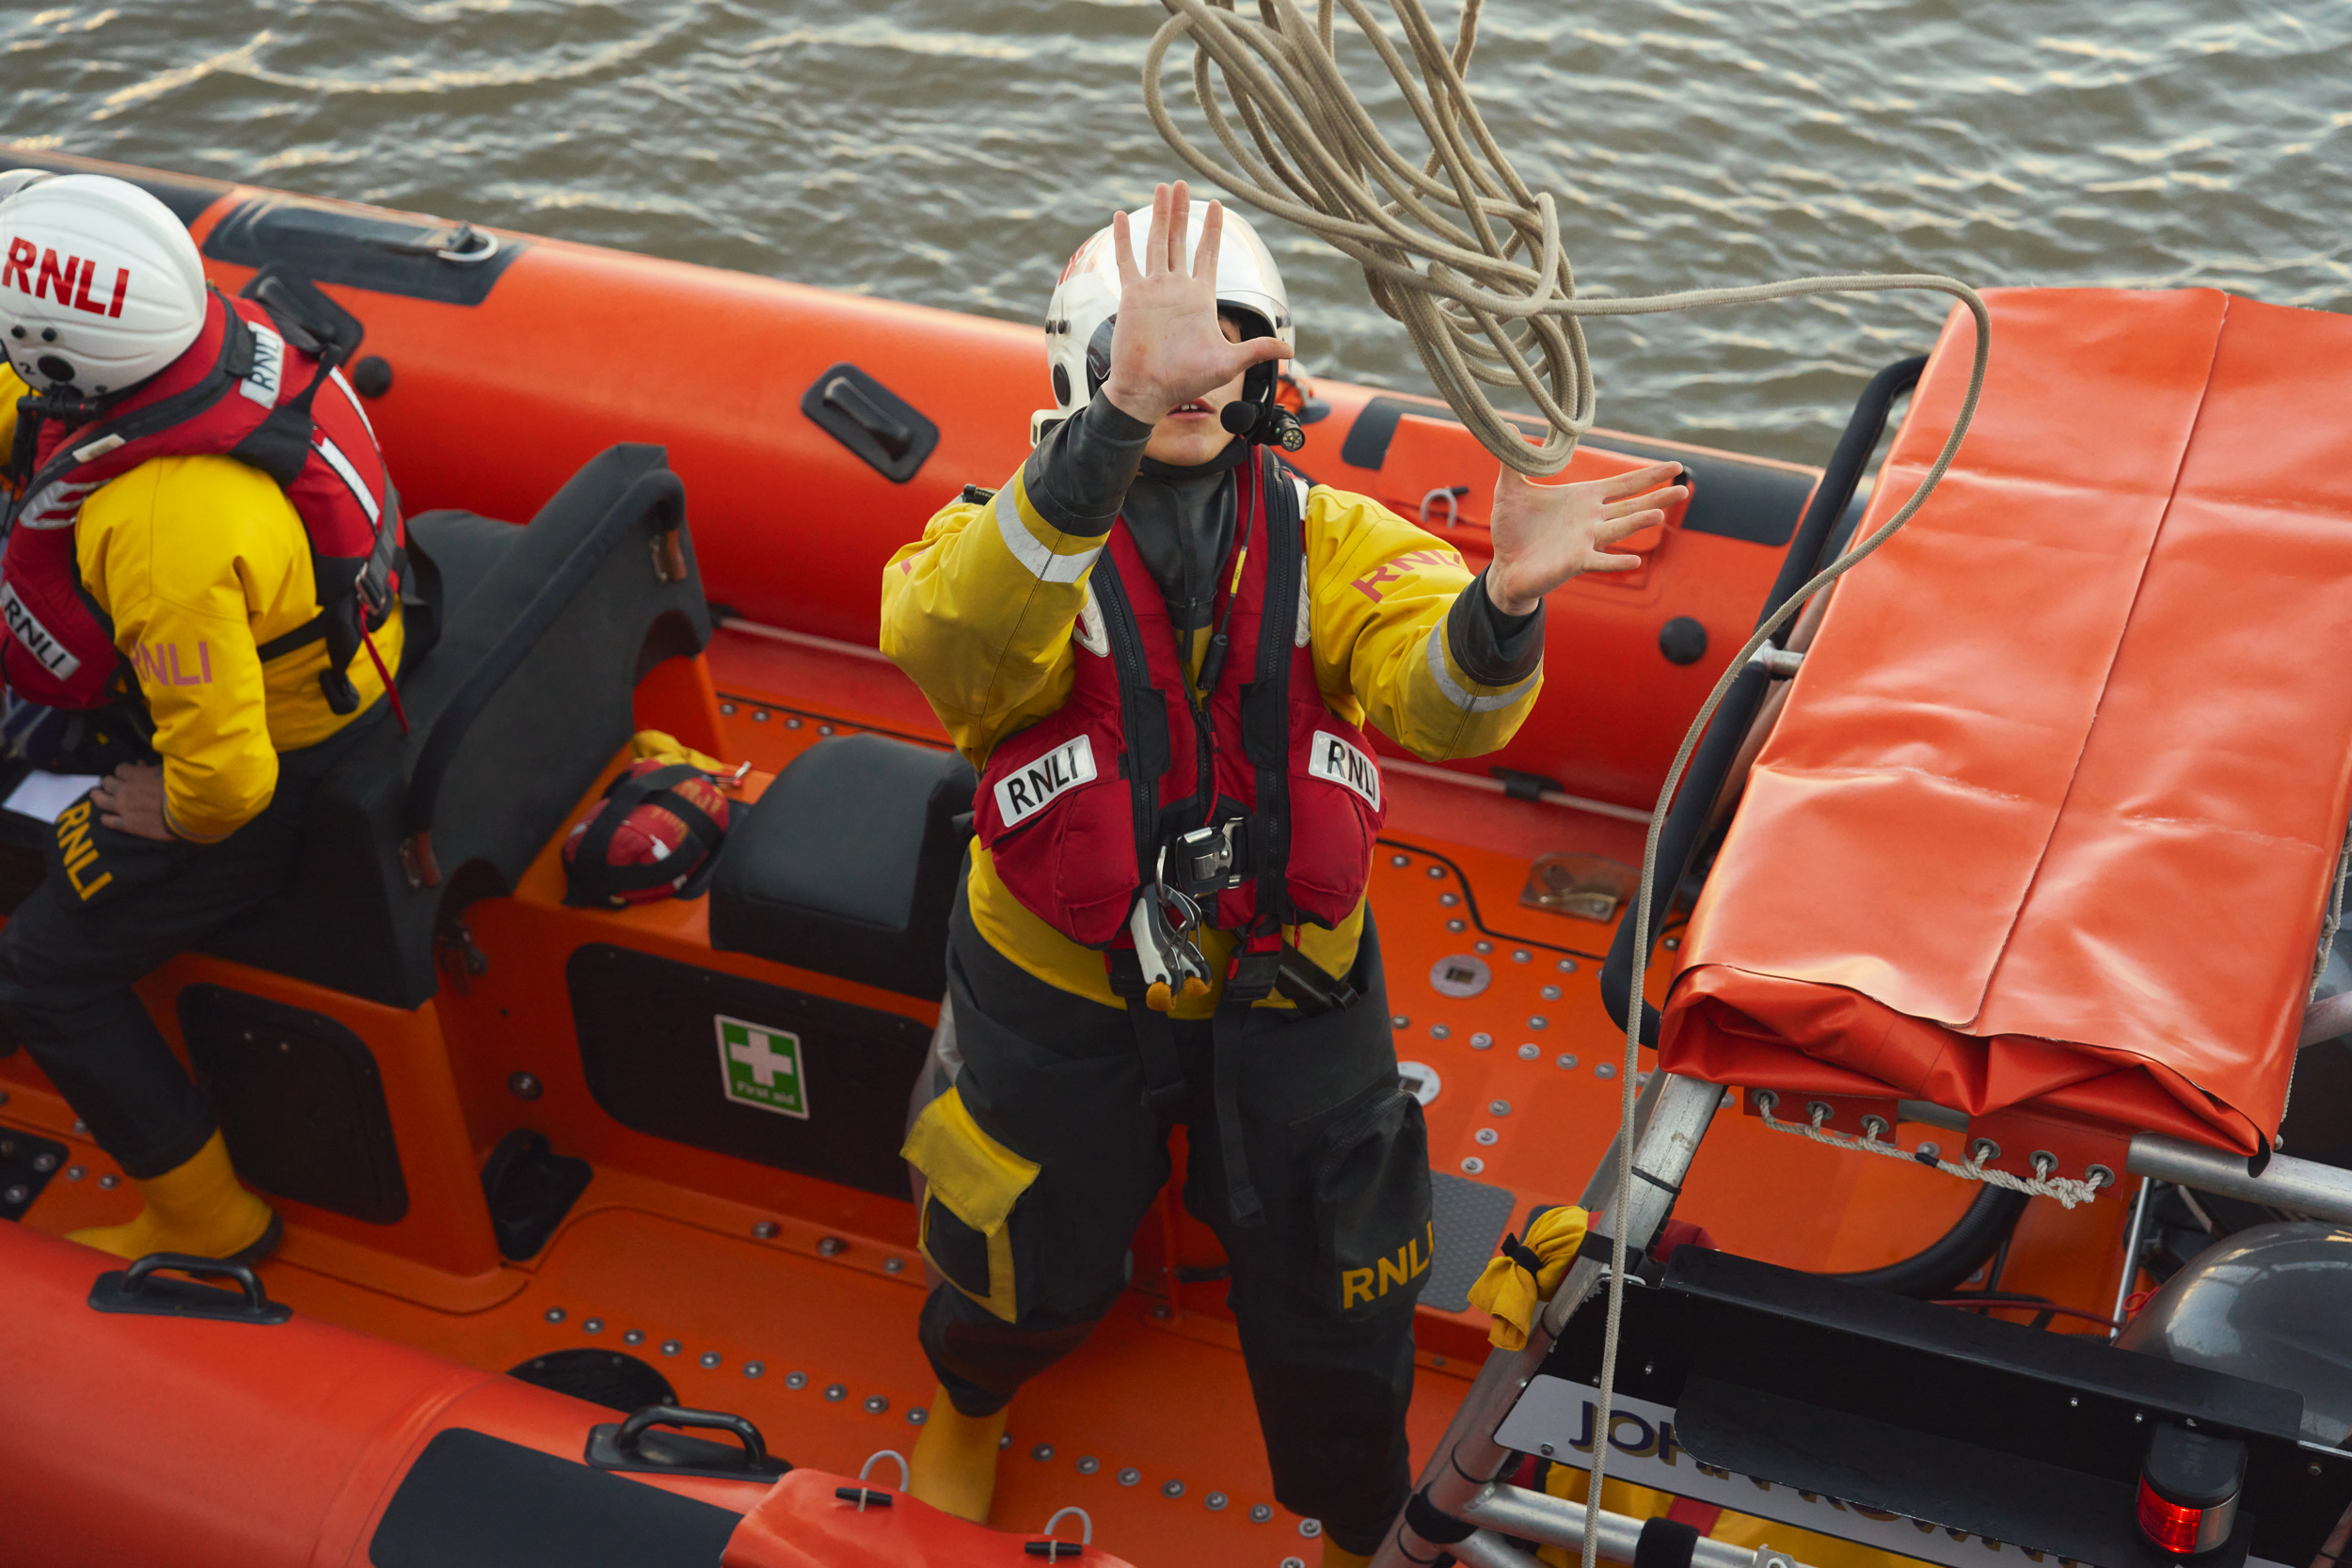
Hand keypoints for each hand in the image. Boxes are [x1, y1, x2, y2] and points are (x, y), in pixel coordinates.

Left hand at [93, 762, 172, 840]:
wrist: (184, 812)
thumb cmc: (180, 788)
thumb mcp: (167, 771)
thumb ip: (150, 768)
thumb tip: (140, 763)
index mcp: (134, 775)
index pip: (120, 769)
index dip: (123, 770)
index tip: (127, 772)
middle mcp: (124, 790)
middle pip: (107, 782)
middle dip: (109, 781)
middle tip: (110, 783)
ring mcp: (123, 808)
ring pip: (101, 800)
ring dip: (98, 796)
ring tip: (96, 794)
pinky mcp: (127, 824)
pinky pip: (108, 821)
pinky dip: (105, 818)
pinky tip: (106, 816)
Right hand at [1098, 181, 1291, 426]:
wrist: (1149, 392)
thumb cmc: (1186, 381)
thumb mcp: (1227, 363)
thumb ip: (1256, 350)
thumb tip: (1289, 352)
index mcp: (1200, 298)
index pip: (1208, 254)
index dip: (1212, 230)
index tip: (1217, 204)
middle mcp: (1177, 289)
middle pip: (1180, 240)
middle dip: (1182, 211)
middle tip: (1182, 184)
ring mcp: (1153, 290)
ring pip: (1156, 243)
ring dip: (1158, 215)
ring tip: (1161, 189)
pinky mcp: (1132, 296)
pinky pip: (1126, 261)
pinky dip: (1124, 239)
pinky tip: (1121, 217)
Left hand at [1484, 461, 1688, 615]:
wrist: (1505, 566)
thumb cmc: (1513, 529)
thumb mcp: (1510, 490)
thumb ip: (1513, 461)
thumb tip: (1510, 427)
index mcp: (1584, 498)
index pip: (1623, 484)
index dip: (1648, 475)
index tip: (1676, 465)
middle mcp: (1592, 519)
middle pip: (1632, 505)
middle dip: (1658, 497)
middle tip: (1685, 488)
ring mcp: (1586, 541)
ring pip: (1619, 529)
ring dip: (1638, 523)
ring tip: (1659, 515)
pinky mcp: (1575, 562)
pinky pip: (1600, 561)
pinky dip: (1616, 562)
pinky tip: (1635, 561)